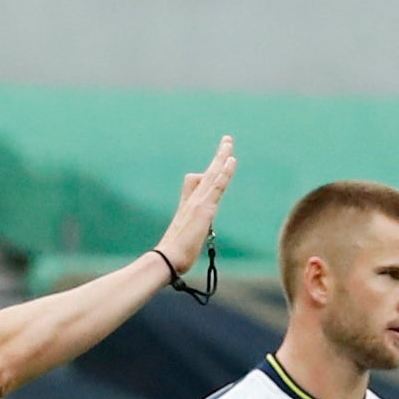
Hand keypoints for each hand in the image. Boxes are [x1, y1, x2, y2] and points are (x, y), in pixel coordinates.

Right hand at [154, 135, 236, 276]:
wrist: (167, 258)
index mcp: (189, 207)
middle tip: (227, 141)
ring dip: (221, 157)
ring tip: (229, 142)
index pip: (200, 184)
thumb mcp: (185, 241)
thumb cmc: (175, 255)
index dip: (210, 173)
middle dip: (218, 157)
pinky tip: (231, 160)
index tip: (219, 162)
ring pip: (213, 174)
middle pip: (208, 173)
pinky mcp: (204, 207)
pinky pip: (217, 185)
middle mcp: (193, 200)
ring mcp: (198, 202)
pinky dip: (224, 172)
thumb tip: (194, 232)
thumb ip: (192, 233)